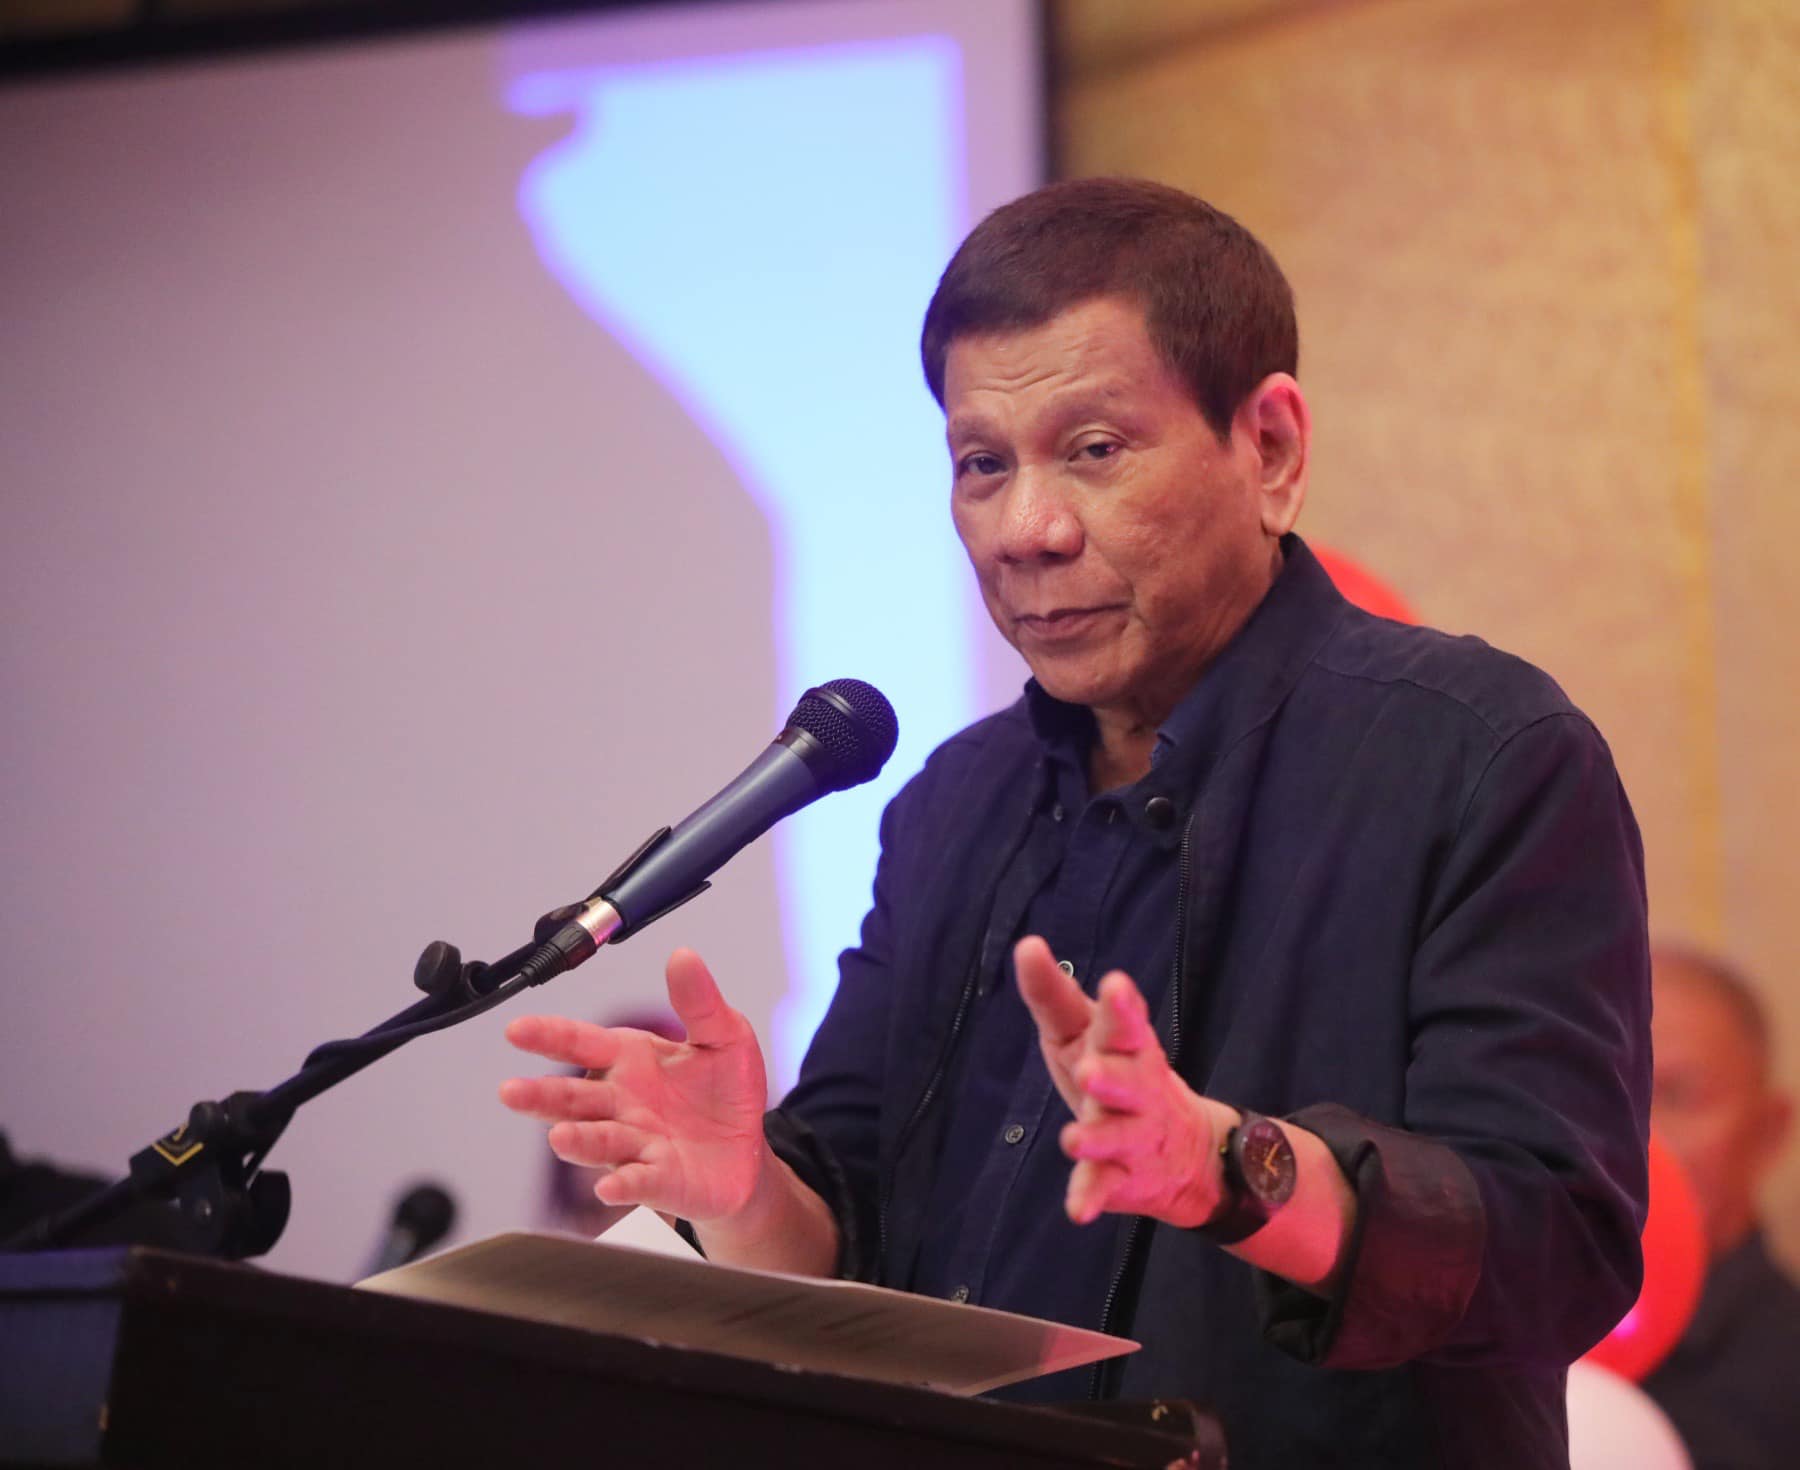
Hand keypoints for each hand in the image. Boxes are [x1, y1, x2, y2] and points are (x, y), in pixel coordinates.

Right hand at [499, 947, 769, 1224]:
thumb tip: (683, 956)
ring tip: (560, 1137)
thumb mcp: (724, 1035)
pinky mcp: (659, 1180)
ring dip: (578, 1140)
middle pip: (573, 1098)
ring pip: (599, 1140)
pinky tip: (609, 1186)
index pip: (583, 1043)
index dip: (549, 1036)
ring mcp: (636, 1143)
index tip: (516, 1030)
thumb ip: (700, 1001)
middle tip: (511, 1091)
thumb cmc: (725, 1091)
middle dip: (541, 1095)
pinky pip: (638, 1180)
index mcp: (630, 1059)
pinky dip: (623, 1183)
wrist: (748, 1152)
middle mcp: (622, 1103)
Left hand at [1014, 935, 1227, 1228]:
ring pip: (1117, 1136)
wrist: (1183, 1150)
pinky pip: (1106, 1186)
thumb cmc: (1116, 1071)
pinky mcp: (1123, 1176)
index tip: (1116, 985)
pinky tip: (1077, 1211)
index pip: (1126, 1023)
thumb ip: (1053, 993)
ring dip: (1096, 1137)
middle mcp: (1137, 1088)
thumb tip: (1027, 944)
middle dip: (1112, 1076)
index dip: (1123, 1006)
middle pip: (1128, 1080)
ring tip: (1073, 1139)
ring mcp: (1133, 1134)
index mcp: (1127, 1046)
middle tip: (1089, 1071)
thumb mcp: (1084, 1030)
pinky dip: (1092, 1196)